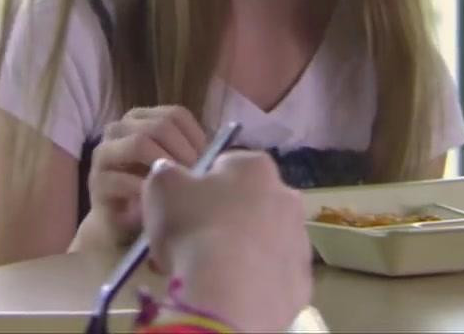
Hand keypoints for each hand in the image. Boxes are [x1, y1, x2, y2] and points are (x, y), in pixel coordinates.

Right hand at [75, 106, 207, 248]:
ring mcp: (105, 153)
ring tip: (181, 190)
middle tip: (199, 180)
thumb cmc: (155, 195)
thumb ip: (195, 157)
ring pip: (139, 143)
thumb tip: (223, 156)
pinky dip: (147, 192)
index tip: (212, 164)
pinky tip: (161, 208)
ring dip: (166, 167)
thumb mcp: (178, 171)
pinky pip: (124, 178)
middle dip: (184, 152)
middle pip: (160, 125)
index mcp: (142, 120)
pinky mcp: (97, 182)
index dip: (197, 137)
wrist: (123, 229)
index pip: (176, 114)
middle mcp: (120, 129)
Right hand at [142, 151, 312, 332]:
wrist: (227, 296)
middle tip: (194, 243)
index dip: (202, 187)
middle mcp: (287, 197)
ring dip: (242, 250)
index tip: (185, 209)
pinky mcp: (302, 281)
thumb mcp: (161, 188)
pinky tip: (231, 294)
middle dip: (227, 219)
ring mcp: (300, 241)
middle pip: (250, 203)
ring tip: (209, 275)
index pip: (227, 167)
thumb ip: (166, 172)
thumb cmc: (194, 228)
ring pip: (264, 240)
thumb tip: (170, 171)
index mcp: (256, 167)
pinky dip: (255, 282)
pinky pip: (273, 276)